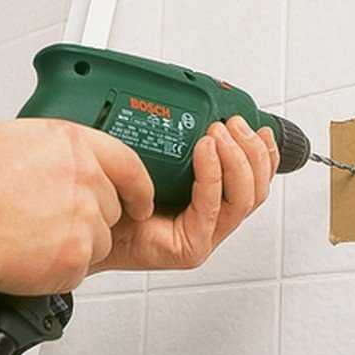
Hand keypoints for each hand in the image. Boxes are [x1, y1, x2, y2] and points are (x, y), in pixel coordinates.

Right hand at [0, 119, 153, 298]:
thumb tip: (58, 162)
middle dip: (89, 217)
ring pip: (99, 240)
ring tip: (30, 237)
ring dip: (74, 244)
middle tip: (47, 219)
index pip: (127, 161)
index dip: (139, 185)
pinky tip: (27, 255)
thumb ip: (47, 151)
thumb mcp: (6, 141)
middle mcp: (84, 177)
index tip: (142, 199)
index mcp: (69, 143)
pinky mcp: (77, 255)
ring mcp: (84, 217)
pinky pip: (80, 266)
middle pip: (111, 206)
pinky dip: (57, 268)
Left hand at [89, 116, 279, 272]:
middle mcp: (212, 219)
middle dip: (253, 152)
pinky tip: (204, 151)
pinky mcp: (190, 247)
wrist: (90, 222)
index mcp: (212, 199)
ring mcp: (204, 235)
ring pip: (243, 200)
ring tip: (218, 133)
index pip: (254, 179)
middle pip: (256, 189)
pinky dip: (212, 176)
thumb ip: (183, 140)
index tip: (258, 127)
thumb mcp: (158, 156)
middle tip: (234, 124)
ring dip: (236, 160)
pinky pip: (211, 208)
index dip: (265, 154)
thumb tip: (200, 107)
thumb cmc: (118, 192)